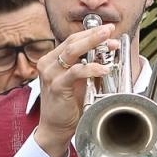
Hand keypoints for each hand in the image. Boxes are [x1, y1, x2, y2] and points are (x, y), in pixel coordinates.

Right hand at [31, 23, 114, 156]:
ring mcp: (50, 74)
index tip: (107, 30)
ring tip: (109, 42)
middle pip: (72, 41)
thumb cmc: (67, 104)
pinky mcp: (56, 86)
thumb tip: (105, 51)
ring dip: (92, 44)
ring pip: (72, 52)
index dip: (90, 34)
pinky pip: (75, 72)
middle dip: (93, 34)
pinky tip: (103, 68)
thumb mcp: (78, 81)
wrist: (55, 128)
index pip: (72, 40)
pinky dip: (91, 68)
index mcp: (52, 60)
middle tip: (109, 29)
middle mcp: (48, 64)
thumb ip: (87, 65)